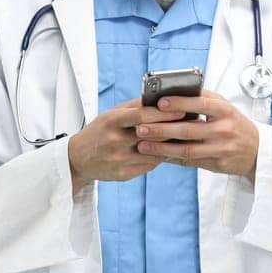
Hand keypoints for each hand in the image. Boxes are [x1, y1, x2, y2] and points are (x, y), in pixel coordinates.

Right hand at [67, 96, 188, 187]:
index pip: (142, 115)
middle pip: (151, 135)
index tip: (183, 110)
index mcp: (111, 121)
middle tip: (194, 124)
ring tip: (187, 138)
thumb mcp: (110, 115)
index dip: (164, 113)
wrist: (78, 159)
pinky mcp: (122, 174)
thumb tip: (161, 98)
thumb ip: (134, 107)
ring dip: (171, 145)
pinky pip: (149, 165)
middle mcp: (114, 141)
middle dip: (174, 129)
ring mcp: (118, 159)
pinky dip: (160, 157)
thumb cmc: (99, 131)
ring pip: (154, 153)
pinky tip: (170, 152)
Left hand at [133, 90, 259, 182]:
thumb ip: (203, 100)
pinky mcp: (217, 164)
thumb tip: (172, 94)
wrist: (257, 151)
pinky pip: (190, 162)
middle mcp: (223, 129)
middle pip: (189, 129)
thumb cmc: (234, 124)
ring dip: (162, 148)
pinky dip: (172, 158)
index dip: (180, 102)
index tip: (160, 102)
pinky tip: (156, 155)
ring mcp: (220, 148)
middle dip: (162, 129)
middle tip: (140, 127)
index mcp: (224, 110)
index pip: (201, 103)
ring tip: (142, 145)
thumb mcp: (224, 108)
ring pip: (187, 149)